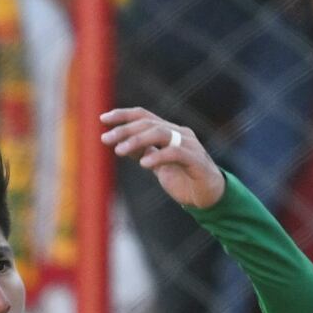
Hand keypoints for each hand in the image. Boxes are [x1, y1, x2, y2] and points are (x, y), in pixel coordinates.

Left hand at [100, 108, 224, 208]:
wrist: (209, 197)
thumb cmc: (184, 179)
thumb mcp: (158, 165)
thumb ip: (144, 153)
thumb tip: (121, 145)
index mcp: (170, 131)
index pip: (144, 116)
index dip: (123, 115)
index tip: (103, 119)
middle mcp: (180, 134)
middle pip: (149, 124)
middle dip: (125, 130)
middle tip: (105, 139)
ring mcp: (190, 146)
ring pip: (161, 134)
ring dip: (137, 141)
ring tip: (119, 151)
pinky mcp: (197, 161)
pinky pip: (175, 154)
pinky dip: (158, 156)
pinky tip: (144, 164)